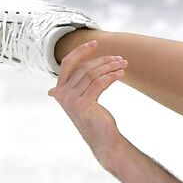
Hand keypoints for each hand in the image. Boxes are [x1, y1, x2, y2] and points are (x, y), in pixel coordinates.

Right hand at [48, 39, 128, 155]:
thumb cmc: (95, 118)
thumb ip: (76, 86)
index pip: (68, 63)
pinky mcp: (83, 103)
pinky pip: (99, 83)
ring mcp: (71, 99)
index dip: (81, 51)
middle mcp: (61, 94)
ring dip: (111, 67)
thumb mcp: (82, 99)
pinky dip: (111, 76)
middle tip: (120, 58)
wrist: (102, 139)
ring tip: (124, 64)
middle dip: (103, 60)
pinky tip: (121, 74)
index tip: (95, 43)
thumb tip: (61, 85)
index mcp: (58, 90)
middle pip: (84, 67)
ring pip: (93, 74)